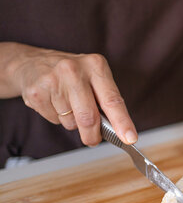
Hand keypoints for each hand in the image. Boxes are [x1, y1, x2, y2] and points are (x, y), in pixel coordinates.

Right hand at [9, 43, 136, 145]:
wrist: (32, 63)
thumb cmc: (73, 76)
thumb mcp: (94, 78)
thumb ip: (106, 101)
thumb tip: (118, 132)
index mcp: (95, 65)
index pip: (112, 100)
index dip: (122, 122)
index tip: (130, 138)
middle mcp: (74, 70)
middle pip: (89, 118)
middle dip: (93, 135)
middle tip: (93, 139)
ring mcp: (53, 80)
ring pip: (71, 122)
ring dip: (73, 123)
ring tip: (67, 105)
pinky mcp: (36, 92)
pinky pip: (54, 120)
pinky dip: (57, 118)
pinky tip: (53, 103)